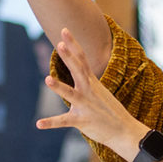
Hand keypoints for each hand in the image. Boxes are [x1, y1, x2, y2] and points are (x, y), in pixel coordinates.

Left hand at [39, 27, 145, 155]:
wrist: (124, 131)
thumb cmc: (109, 110)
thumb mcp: (100, 91)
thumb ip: (88, 81)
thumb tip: (80, 71)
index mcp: (92, 82)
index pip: (82, 59)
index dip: (73, 44)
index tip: (64, 30)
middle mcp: (88, 90)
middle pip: (78, 70)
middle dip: (69, 57)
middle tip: (60, 43)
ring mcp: (85, 105)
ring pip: (70, 94)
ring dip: (59, 87)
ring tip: (47, 79)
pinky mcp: (81, 120)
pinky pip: (64, 121)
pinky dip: (51, 122)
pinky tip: (38, 123)